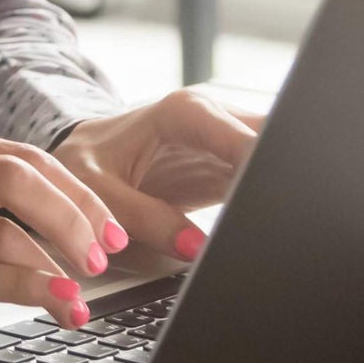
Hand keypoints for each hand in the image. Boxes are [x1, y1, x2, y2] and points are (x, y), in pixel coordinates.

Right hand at [0, 120, 131, 342]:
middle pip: (17, 177)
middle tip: (108, 254)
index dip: (77, 192)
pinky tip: (50, 302)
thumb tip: (60, 211)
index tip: (113, 227)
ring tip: (82, 293)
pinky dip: (23, 288)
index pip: (22, 154)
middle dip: (76, 218)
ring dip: (55, 262)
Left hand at [51, 89, 263, 266]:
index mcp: (185, 113)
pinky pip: (262, 180)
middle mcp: (214, 118)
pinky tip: (261, 227)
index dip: (264, 170)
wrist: (81, 156)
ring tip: (271, 230)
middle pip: (272, 140)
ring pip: (276, 159)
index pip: (245, 137)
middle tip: (281, 221)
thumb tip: (196, 249)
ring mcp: (226, 142)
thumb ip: (147, 219)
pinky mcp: (230, 168)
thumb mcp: (103, 193)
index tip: (271, 205)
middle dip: (282, 178)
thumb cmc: (86, 164)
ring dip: (277, 190)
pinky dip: (265, 202)